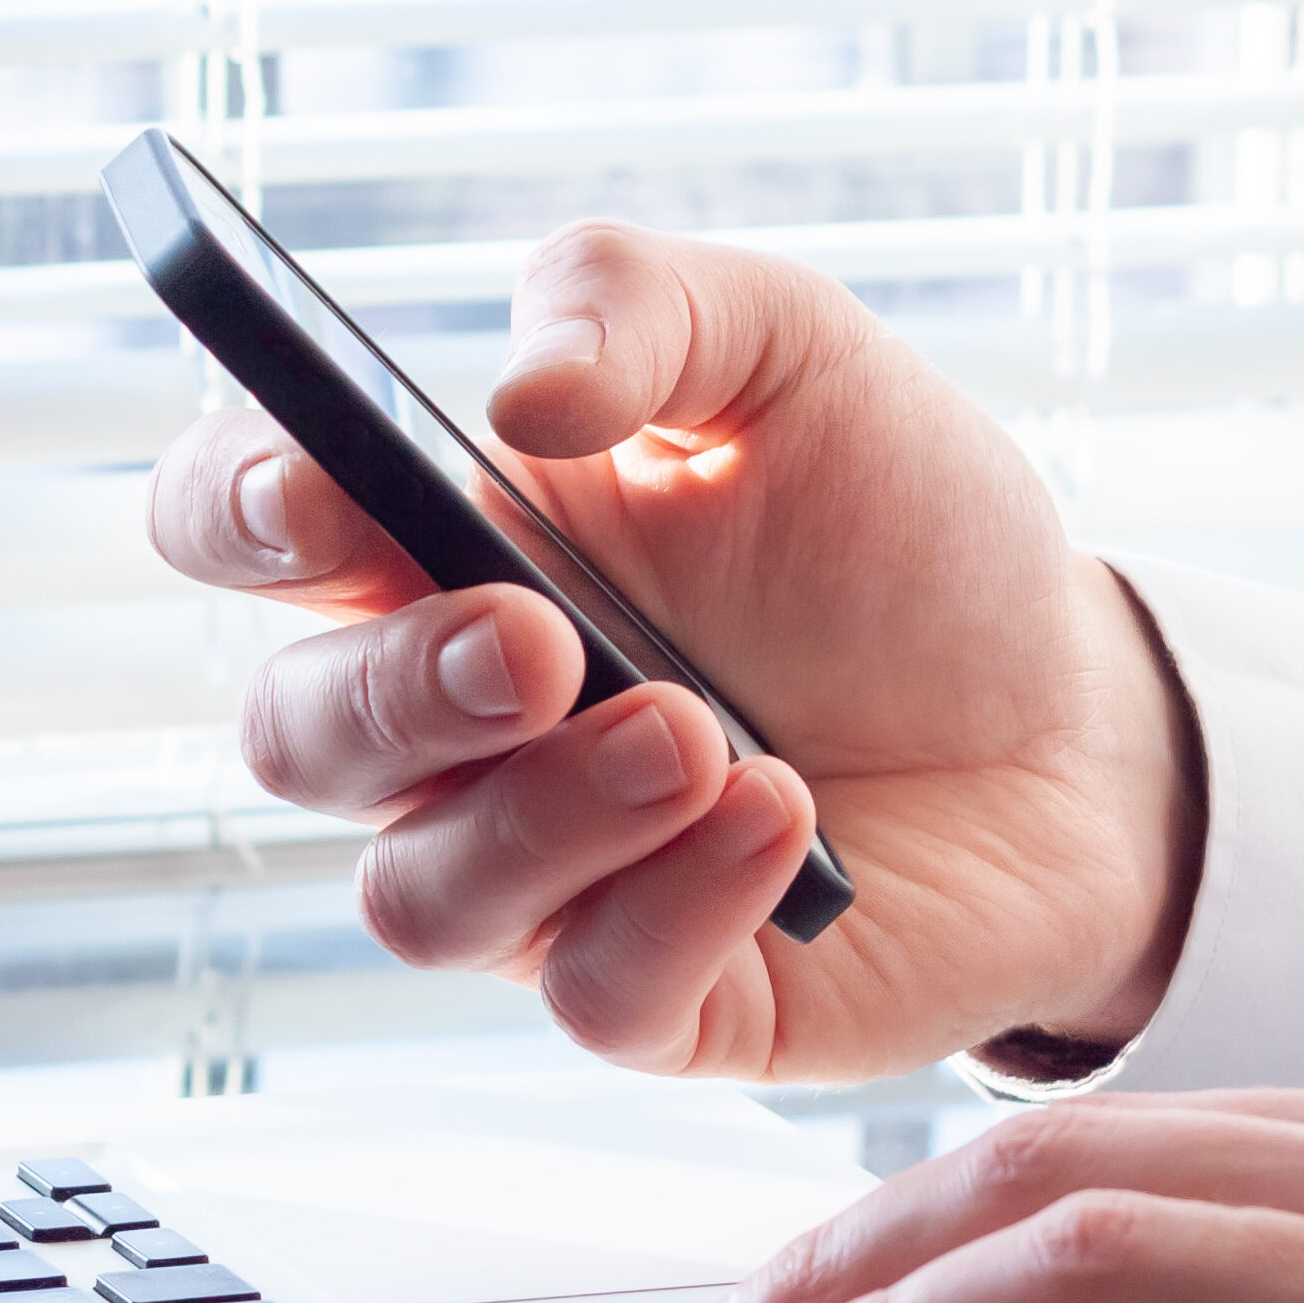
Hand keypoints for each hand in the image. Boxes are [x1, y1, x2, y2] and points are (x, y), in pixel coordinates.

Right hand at [143, 222, 1200, 1081]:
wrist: (1072, 714)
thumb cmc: (900, 534)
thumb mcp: (790, 350)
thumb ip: (643, 303)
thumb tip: (519, 388)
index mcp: (439, 545)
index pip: (235, 523)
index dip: (231, 507)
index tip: (315, 491)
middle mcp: (454, 725)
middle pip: (295, 737)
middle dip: (391, 693)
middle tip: (539, 639)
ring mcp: (542, 874)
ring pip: (422, 894)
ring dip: (550, 813)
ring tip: (704, 732)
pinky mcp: (654, 999)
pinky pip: (590, 993)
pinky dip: (679, 902)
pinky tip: (783, 820)